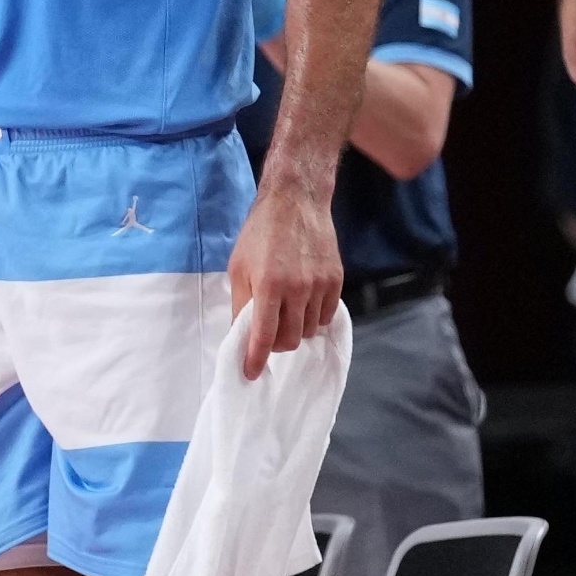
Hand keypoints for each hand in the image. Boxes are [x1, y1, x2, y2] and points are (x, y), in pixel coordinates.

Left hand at [227, 180, 342, 379]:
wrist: (296, 201)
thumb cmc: (260, 233)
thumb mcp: (238, 267)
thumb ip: (241, 303)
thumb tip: (240, 335)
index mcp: (268, 286)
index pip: (263, 336)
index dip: (255, 360)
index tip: (250, 373)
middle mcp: (297, 289)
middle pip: (290, 340)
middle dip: (276, 345)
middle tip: (267, 334)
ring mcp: (320, 285)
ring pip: (309, 330)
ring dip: (295, 330)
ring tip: (285, 313)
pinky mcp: (336, 280)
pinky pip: (325, 316)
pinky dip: (312, 318)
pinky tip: (302, 305)